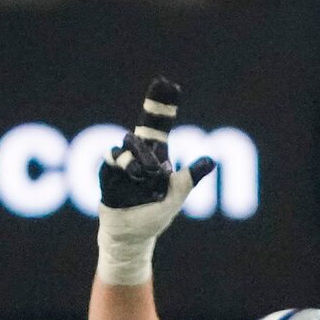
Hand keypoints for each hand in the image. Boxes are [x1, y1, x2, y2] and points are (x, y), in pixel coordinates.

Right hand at [96, 77, 218, 284]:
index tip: (170, 85)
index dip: (163, 106)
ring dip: (143, 155)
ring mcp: (122, 162)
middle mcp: (138, 155)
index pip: (159, 126)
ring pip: (132, 142)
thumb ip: (189, 178)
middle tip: (162, 84)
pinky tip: (135, 174)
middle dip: (154, 104)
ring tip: (148, 174)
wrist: (130, 235)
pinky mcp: (108, 171)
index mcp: (155, 157)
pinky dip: (126, 163)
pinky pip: (115, 156)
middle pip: (145, 124)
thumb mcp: (175, 196)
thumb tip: (211, 159)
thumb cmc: (153, 217)